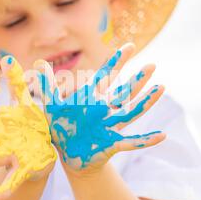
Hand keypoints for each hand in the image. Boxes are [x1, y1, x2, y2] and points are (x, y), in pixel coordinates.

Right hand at [0, 56, 56, 199]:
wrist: (44, 148)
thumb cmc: (30, 124)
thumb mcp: (25, 102)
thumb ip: (16, 82)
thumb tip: (7, 57)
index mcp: (1, 122)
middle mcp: (0, 139)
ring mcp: (10, 155)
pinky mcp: (22, 168)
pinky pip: (12, 181)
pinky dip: (5, 190)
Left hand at [34, 42, 165, 174]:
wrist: (67, 153)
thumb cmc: (61, 127)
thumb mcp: (52, 104)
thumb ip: (47, 84)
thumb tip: (37, 62)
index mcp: (92, 98)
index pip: (107, 75)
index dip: (117, 61)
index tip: (130, 46)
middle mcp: (105, 109)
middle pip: (123, 92)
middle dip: (136, 80)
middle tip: (151, 66)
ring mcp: (110, 126)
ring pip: (131, 111)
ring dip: (146, 102)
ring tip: (161, 88)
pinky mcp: (111, 144)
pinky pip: (132, 142)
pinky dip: (146, 140)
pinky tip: (162, 136)